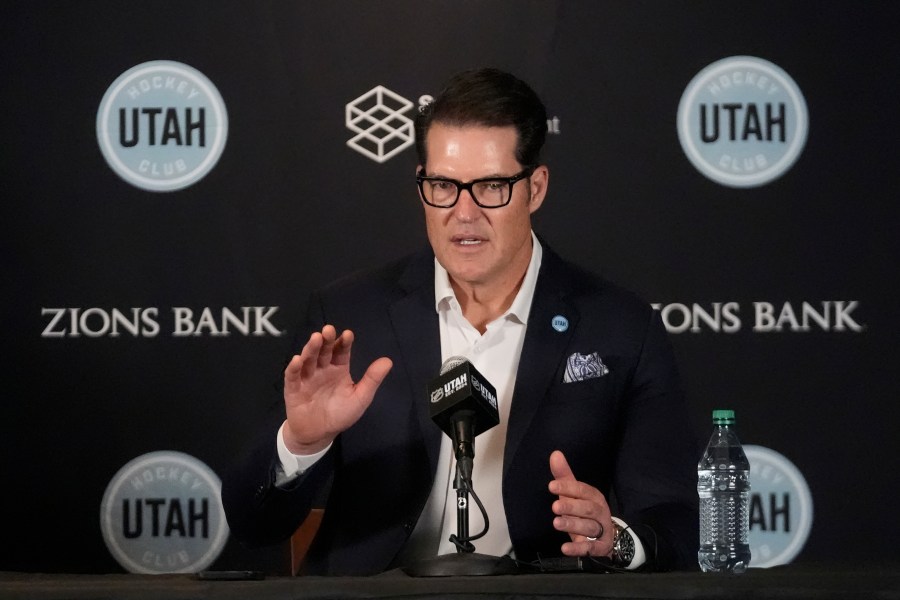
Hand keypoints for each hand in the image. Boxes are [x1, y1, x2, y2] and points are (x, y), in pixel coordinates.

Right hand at [281, 325, 392, 454]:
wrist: (319, 434)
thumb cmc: (340, 414)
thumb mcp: (360, 398)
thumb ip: (372, 380)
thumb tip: (388, 361)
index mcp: (339, 369)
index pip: (341, 352)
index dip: (344, 343)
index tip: (348, 334)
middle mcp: (322, 369)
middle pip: (324, 351)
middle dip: (326, 340)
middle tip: (328, 329)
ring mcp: (307, 377)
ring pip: (308, 360)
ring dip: (311, 349)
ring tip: (316, 338)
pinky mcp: (293, 389)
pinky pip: (292, 377)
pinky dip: (293, 368)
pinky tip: (297, 360)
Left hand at [548, 450, 613, 557]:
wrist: (607, 537)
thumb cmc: (585, 511)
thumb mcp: (574, 494)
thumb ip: (564, 476)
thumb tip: (555, 454)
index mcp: (594, 497)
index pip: (582, 490)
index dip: (568, 488)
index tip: (551, 487)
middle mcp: (600, 512)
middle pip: (587, 509)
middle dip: (571, 507)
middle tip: (555, 507)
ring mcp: (602, 530)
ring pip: (590, 527)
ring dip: (573, 525)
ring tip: (556, 523)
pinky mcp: (601, 547)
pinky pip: (591, 549)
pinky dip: (578, 549)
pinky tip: (565, 549)